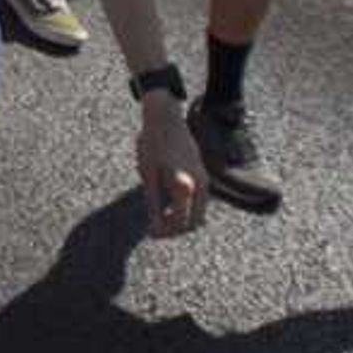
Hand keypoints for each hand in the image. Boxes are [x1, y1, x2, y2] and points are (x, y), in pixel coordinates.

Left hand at [136, 96, 206, 237]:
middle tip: (154, 229)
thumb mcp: (148, 175)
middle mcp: (200, 184)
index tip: (151, 233)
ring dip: (180, 219)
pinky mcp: (202, 175)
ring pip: (197, 213)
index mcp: (186, 185)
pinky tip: (165, 201)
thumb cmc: (153, 145)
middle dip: (175, 229)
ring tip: (157, 214)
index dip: (166, 232)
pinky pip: (197, 201)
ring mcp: (204, 180)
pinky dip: (184, 208)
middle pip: (194, 221)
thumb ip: (154, 203)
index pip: (182, 222)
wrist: (165, 119)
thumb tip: (155, 229)